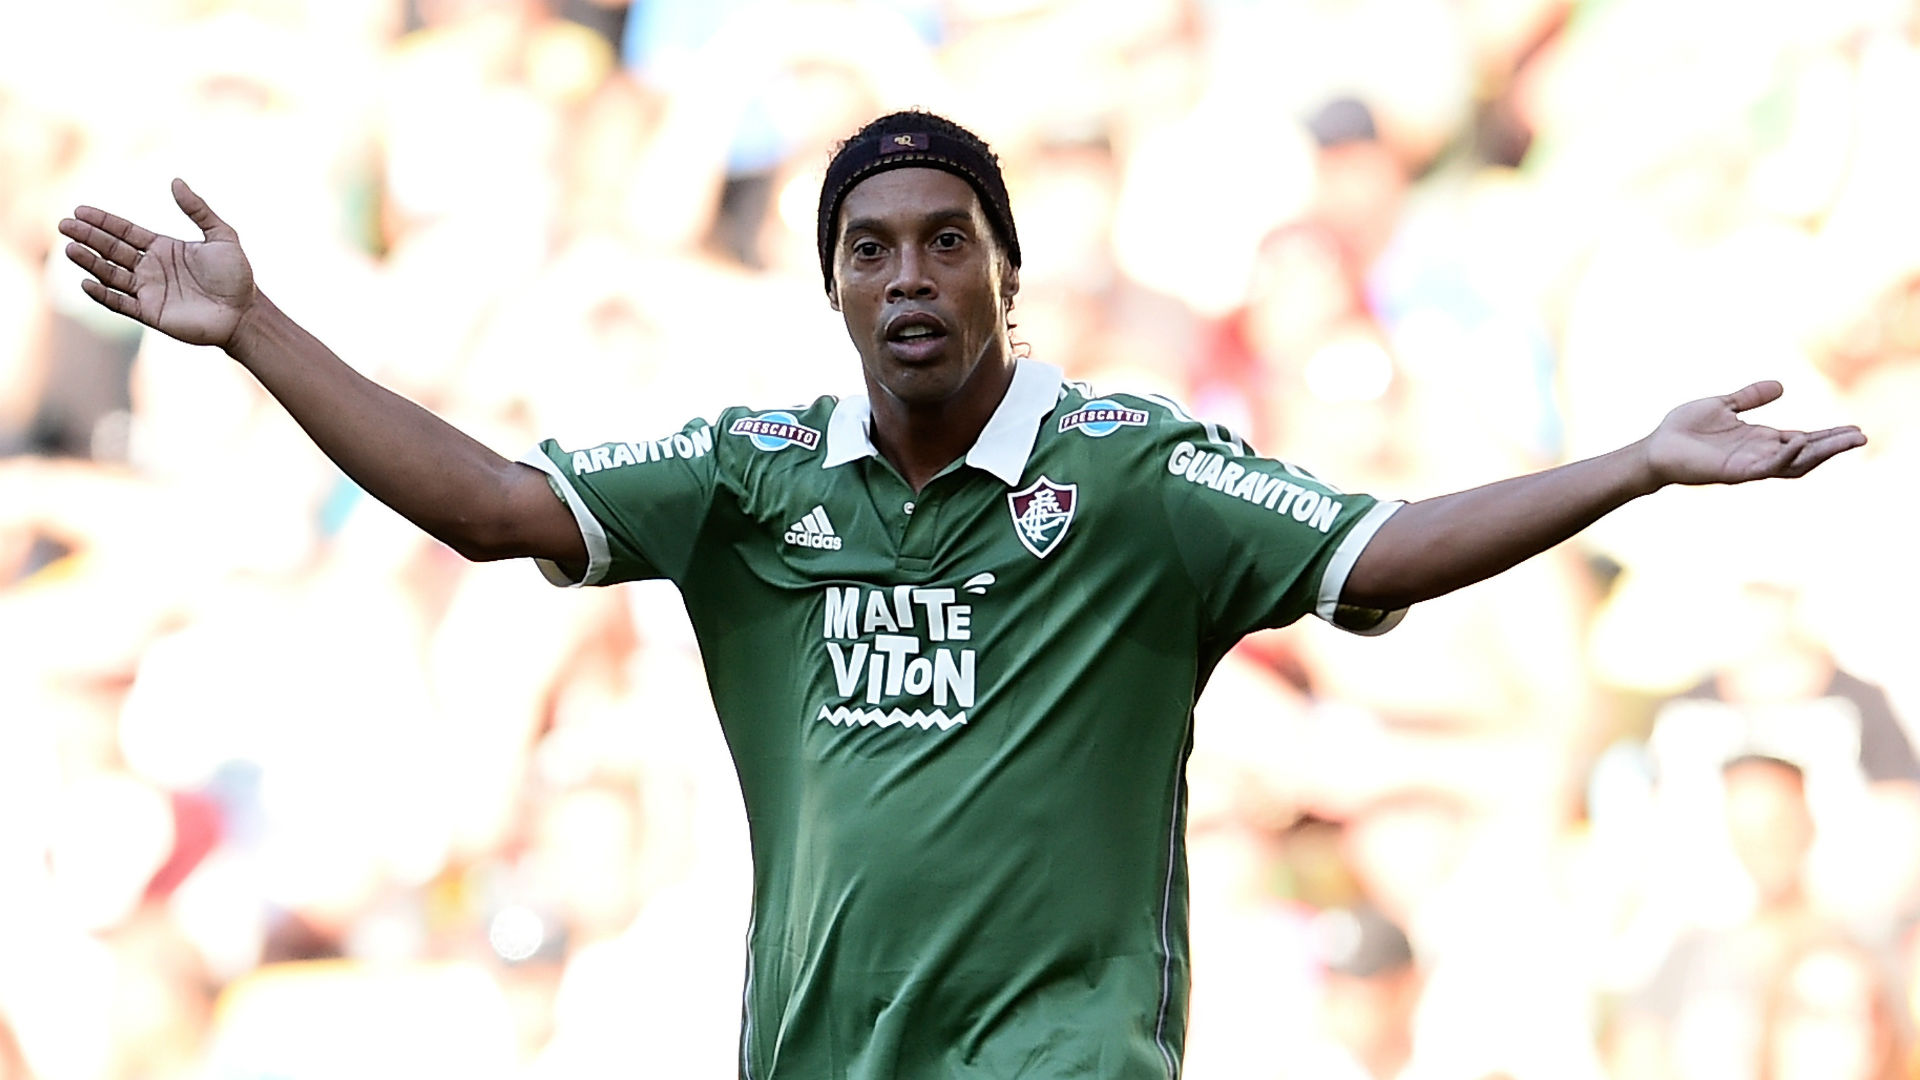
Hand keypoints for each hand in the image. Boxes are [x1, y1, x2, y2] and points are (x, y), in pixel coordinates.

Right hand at [59, 179, 254, 347]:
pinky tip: (87, 282)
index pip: (125, 231)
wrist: (245, 312)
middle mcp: (151, 267)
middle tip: (64, 225)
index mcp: (163, 248)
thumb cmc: (237, 275)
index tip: (79, 211)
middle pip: (112, 249)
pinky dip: (103, 294)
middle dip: (88, 237)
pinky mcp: (150, 313)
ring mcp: (148, 290)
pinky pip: (120, 303)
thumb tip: (175, 181)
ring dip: (90, 262)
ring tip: (71, 249)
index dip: (102, 221)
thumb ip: (198, 209)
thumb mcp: (222, 236)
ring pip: (111, 274)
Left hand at [1645, 381, 1866, 486]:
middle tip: (1861, 437)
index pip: (1803, 439)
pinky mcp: (1732, 472)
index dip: (1828, 435)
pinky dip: (1783, 456)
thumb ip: (1750, 397)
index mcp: (1760, 439)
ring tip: (1844, 442)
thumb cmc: (1684, 429)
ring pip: (1793, 463)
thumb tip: (1781, 385)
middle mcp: (1759, 454)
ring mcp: (1748, 465)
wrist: (1655, 447)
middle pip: (1806, 453)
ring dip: (1819, 453)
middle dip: (1833, 446)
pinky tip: (1798, 443)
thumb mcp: (1723, 405)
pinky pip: (1764, 467)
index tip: (1854, 428)